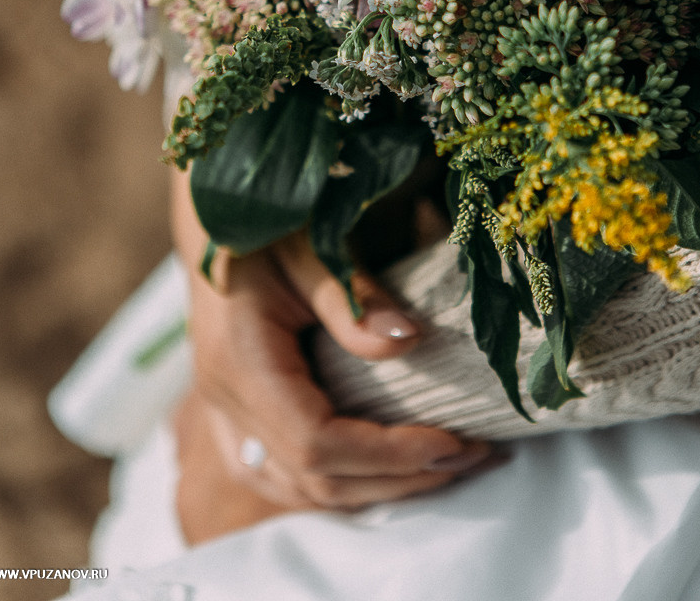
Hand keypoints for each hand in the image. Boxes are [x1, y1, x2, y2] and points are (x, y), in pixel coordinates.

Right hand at [171, 171, 498, 543]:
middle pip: (314, 479)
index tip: (454, 441)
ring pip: (300, 489)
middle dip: (401, 479)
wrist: (224, 210)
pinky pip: (287, 478)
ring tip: (448, 466)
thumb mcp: (311, 243)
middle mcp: (225, 398)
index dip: (387, 454)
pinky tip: (393, 471)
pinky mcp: (237, 416)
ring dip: (379, 489)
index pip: (315, 442)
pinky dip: (345, 483)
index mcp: (239, 359)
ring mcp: (226, 414)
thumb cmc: (268, 219)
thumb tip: (409, 342)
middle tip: (475, 455)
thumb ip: (352, 296)